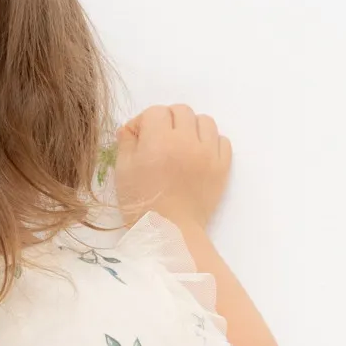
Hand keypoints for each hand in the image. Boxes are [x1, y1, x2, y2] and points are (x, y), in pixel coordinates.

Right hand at [114, 104, 231, 229]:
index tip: (138, 139)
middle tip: (159, 141)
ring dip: (191, 127)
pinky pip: (222, 141)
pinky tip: (197, 156)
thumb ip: (126, 143)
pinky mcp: (222, 167)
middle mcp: (187, 141)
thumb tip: (131, 128)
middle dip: (167, 121)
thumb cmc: (141, 205)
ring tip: (181, 146)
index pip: (155, 112)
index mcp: (159, 140)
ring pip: (204, 121)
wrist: (169, 234)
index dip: (144, 123)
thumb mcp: (122, 172)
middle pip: (181, 111)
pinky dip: (210, 143)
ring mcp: (208, 153)